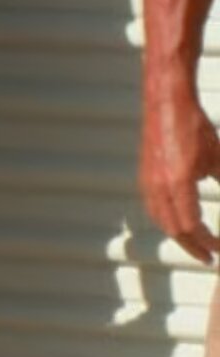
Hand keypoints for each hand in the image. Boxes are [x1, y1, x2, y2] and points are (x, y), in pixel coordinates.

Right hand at [141, 90, 219, 264]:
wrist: (166, 100)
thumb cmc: (192, 124)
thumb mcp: (217, 158)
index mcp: (178, 183)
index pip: (191, 226)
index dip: (206, 242)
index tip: (219, 250)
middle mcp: (158, 185)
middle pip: (172, 228)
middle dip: (191, 245)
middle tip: (208, 256)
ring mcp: (147, 179)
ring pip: (159, 219)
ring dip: (176, 235)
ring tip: (192, 242)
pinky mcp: (144, 173)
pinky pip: (152, 206)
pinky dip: (165, 219)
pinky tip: (175, 219)